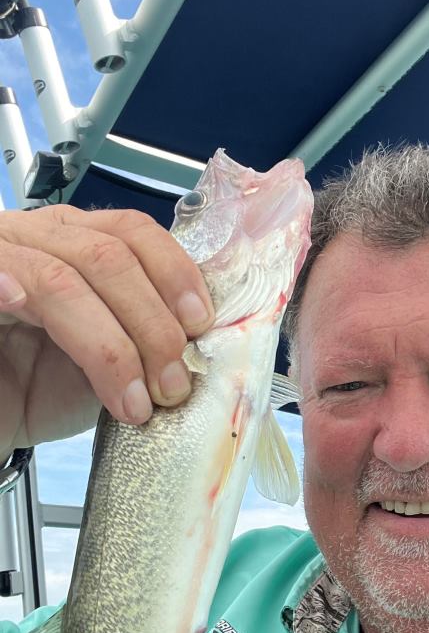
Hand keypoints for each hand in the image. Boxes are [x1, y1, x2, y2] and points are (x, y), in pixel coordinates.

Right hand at [0, 204, 214, 456]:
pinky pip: (9, 282)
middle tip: (172, 384)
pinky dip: (34, 307)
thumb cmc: (36, 390)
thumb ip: (147, 336)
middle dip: (152, 324)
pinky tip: (60, 343)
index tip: (201, 324)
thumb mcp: (108, 361)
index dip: (175, 273)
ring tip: (134, 401)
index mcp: (78, 240)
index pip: (134, 231)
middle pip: (110, 255)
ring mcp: (1, 255)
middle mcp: (38, 236)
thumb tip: (204, 340)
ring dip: (112, 347)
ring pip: (65, 279)